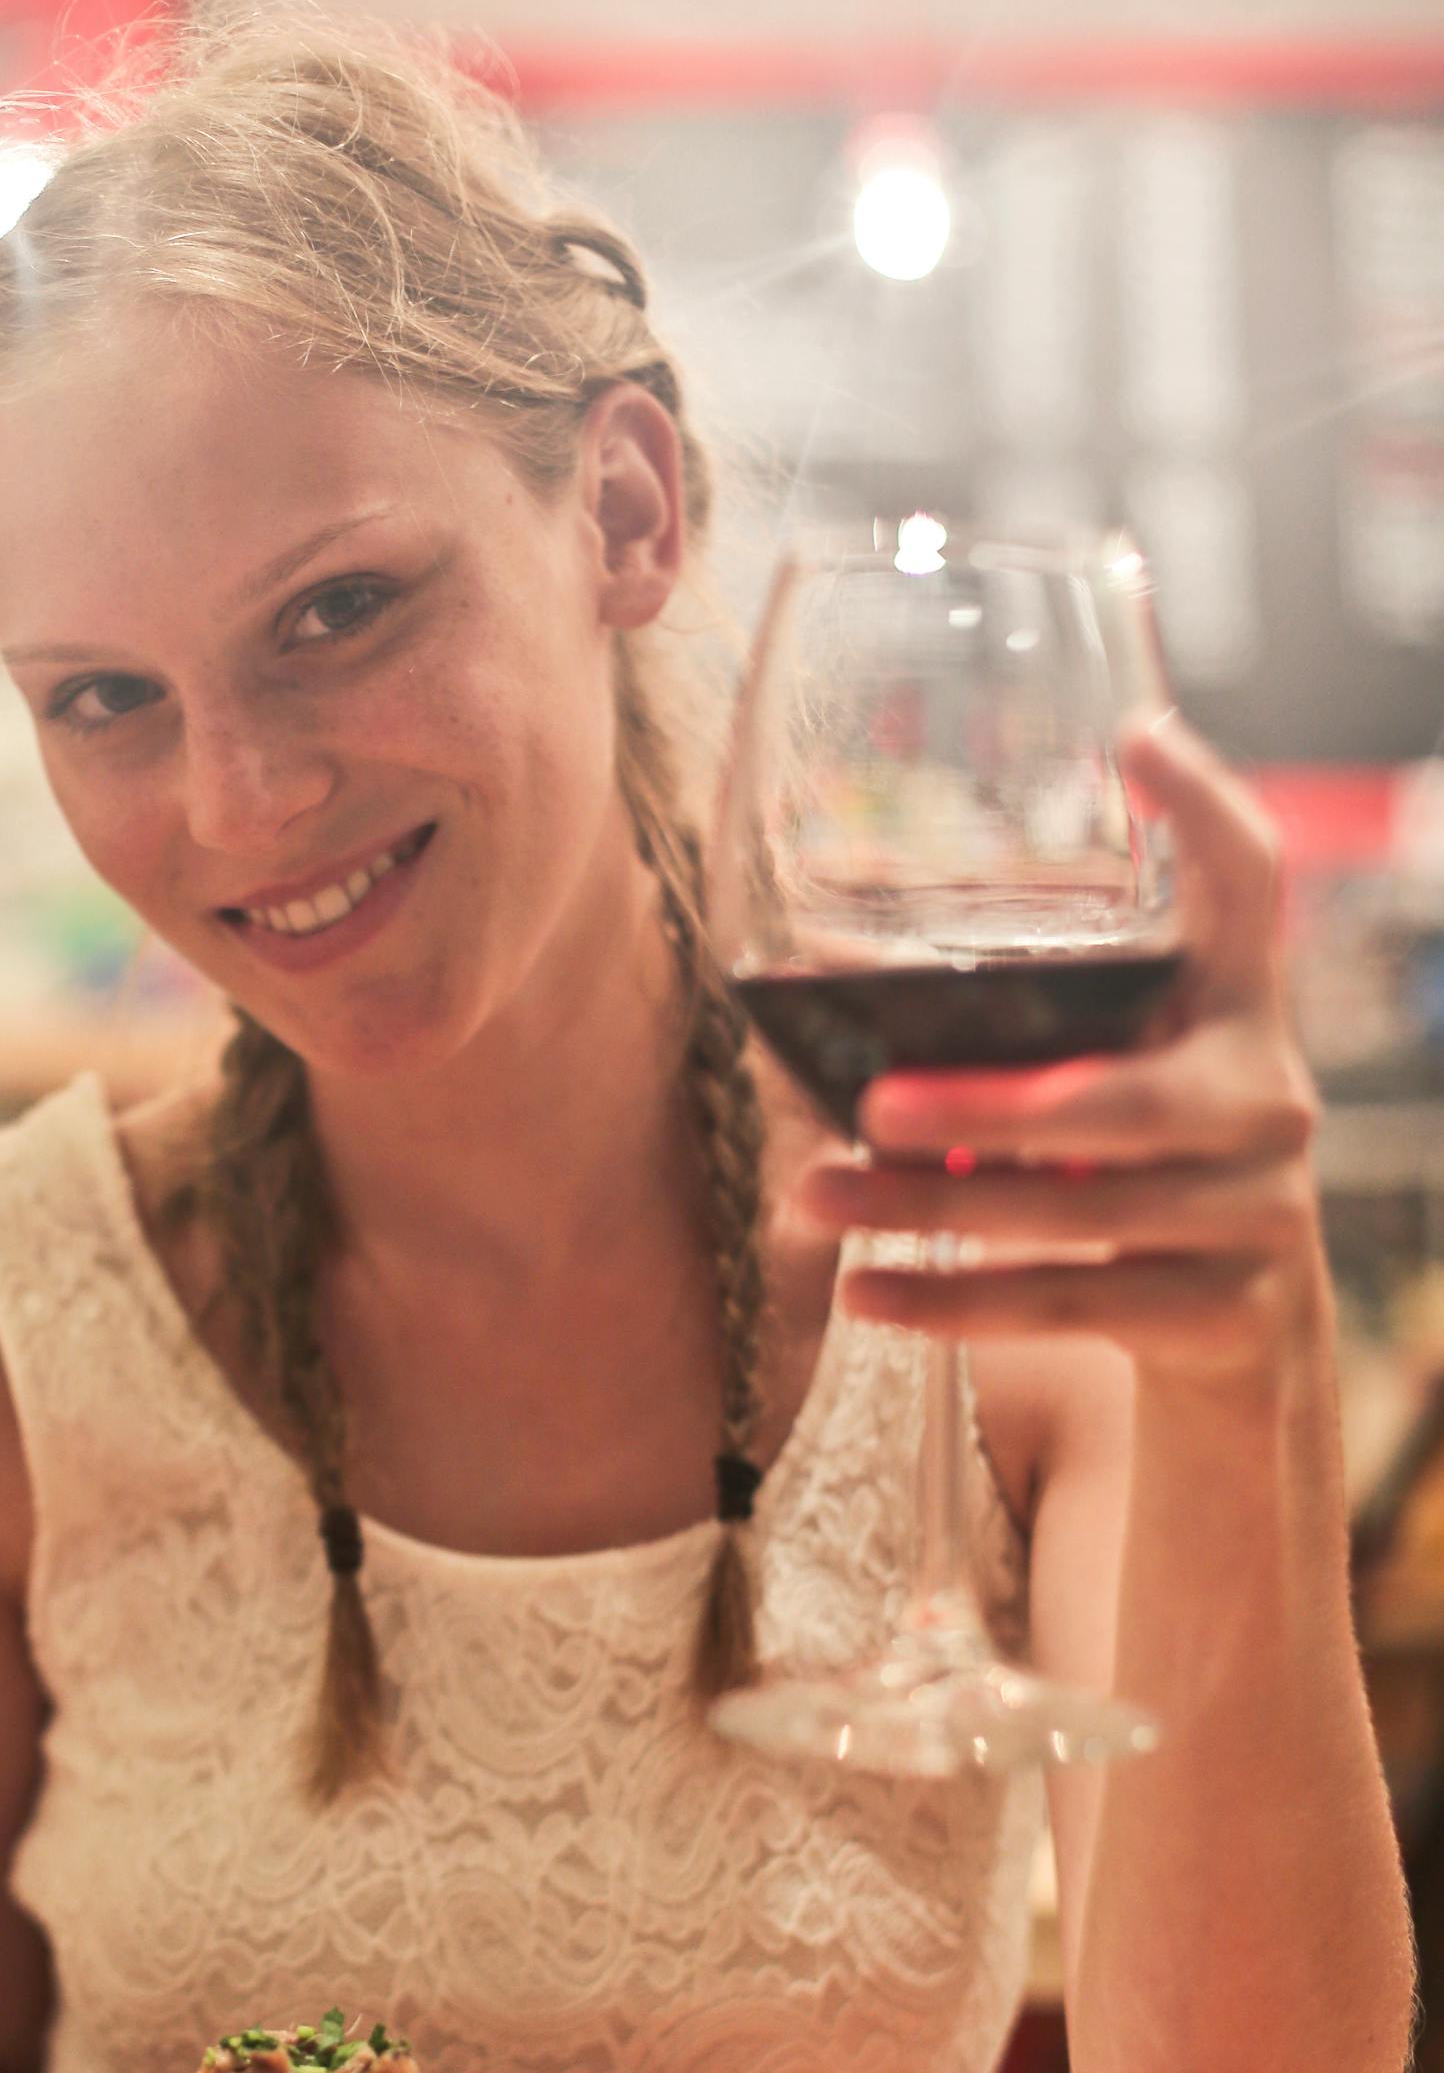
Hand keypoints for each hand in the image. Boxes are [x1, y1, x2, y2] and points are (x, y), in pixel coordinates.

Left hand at [797, 712, 1326, 1389]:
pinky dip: (954, 1303)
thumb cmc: (1125, 1170)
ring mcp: (1258, 1211)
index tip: (1137, 739)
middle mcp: (1266, 1097)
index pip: (1251, 888)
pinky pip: (1071, 1305)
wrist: (1239, 1334)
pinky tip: (866, 1296)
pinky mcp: (1227, 1312)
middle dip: (984, 1107)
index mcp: (1234, 1009)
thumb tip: (805, 977)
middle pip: (1121, 1100)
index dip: (1207, 811)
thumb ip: (1011, 1036)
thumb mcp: (1096, 1087)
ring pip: (1076, 1213)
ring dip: (932, 1208)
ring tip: (818, 1199)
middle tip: (870, 1105)